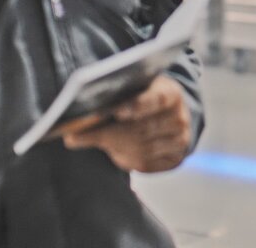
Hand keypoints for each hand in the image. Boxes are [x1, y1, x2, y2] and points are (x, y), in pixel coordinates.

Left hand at [62, 75, 192, 172]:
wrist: (167, 116)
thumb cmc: (142, 99)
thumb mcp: (134, 91)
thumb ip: (115, 98)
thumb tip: (80, 115)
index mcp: (171, 93)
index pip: (156, 99)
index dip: (137, 105)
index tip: (117, 112)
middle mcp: (179, 117)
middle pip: (141, 130)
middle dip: (107, 134)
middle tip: (75, 136)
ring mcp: (180, 139)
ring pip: (140, 149)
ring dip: (114, 147)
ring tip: (97, 141)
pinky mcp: (175, 159)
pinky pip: (144, 164)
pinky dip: (125, 159)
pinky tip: (116, 151)